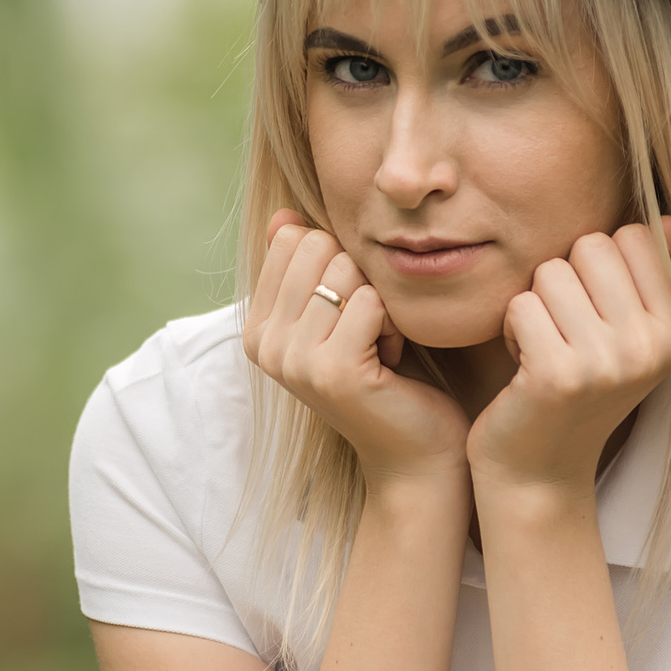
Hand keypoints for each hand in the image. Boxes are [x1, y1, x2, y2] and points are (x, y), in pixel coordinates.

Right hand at [242, 211, 471, 488]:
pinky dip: (396, 325)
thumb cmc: (384, 378)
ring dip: (381, 304)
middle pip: (319, 247)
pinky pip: (372, 302)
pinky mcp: (333, 371)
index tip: (349, 316)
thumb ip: (307, 267)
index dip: (338, 264)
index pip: (294, 239)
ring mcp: (294, 360)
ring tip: (379, 348)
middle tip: (368, 332)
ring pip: (347, 270)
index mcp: (257, 328)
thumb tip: (282, 216)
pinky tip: (391, 361)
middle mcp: (265, 344)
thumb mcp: (339, 315)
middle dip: (360, 279)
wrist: (413, 454)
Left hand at [466, 220, 670, 495]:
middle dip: (563, 280)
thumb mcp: (627, 336)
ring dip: (534, 306)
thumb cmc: (578, 391)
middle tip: (564, 332)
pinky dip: (511, 330)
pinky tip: (523, 367)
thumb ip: (651, 278)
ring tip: (544, 349)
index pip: (633, 236)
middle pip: (590, 246)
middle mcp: (651, 346)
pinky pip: (521, 304)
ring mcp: (607, 362)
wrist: (539, 471)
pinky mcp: (558, 375)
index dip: (596, 265)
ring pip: (550, 272)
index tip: (593, 314)